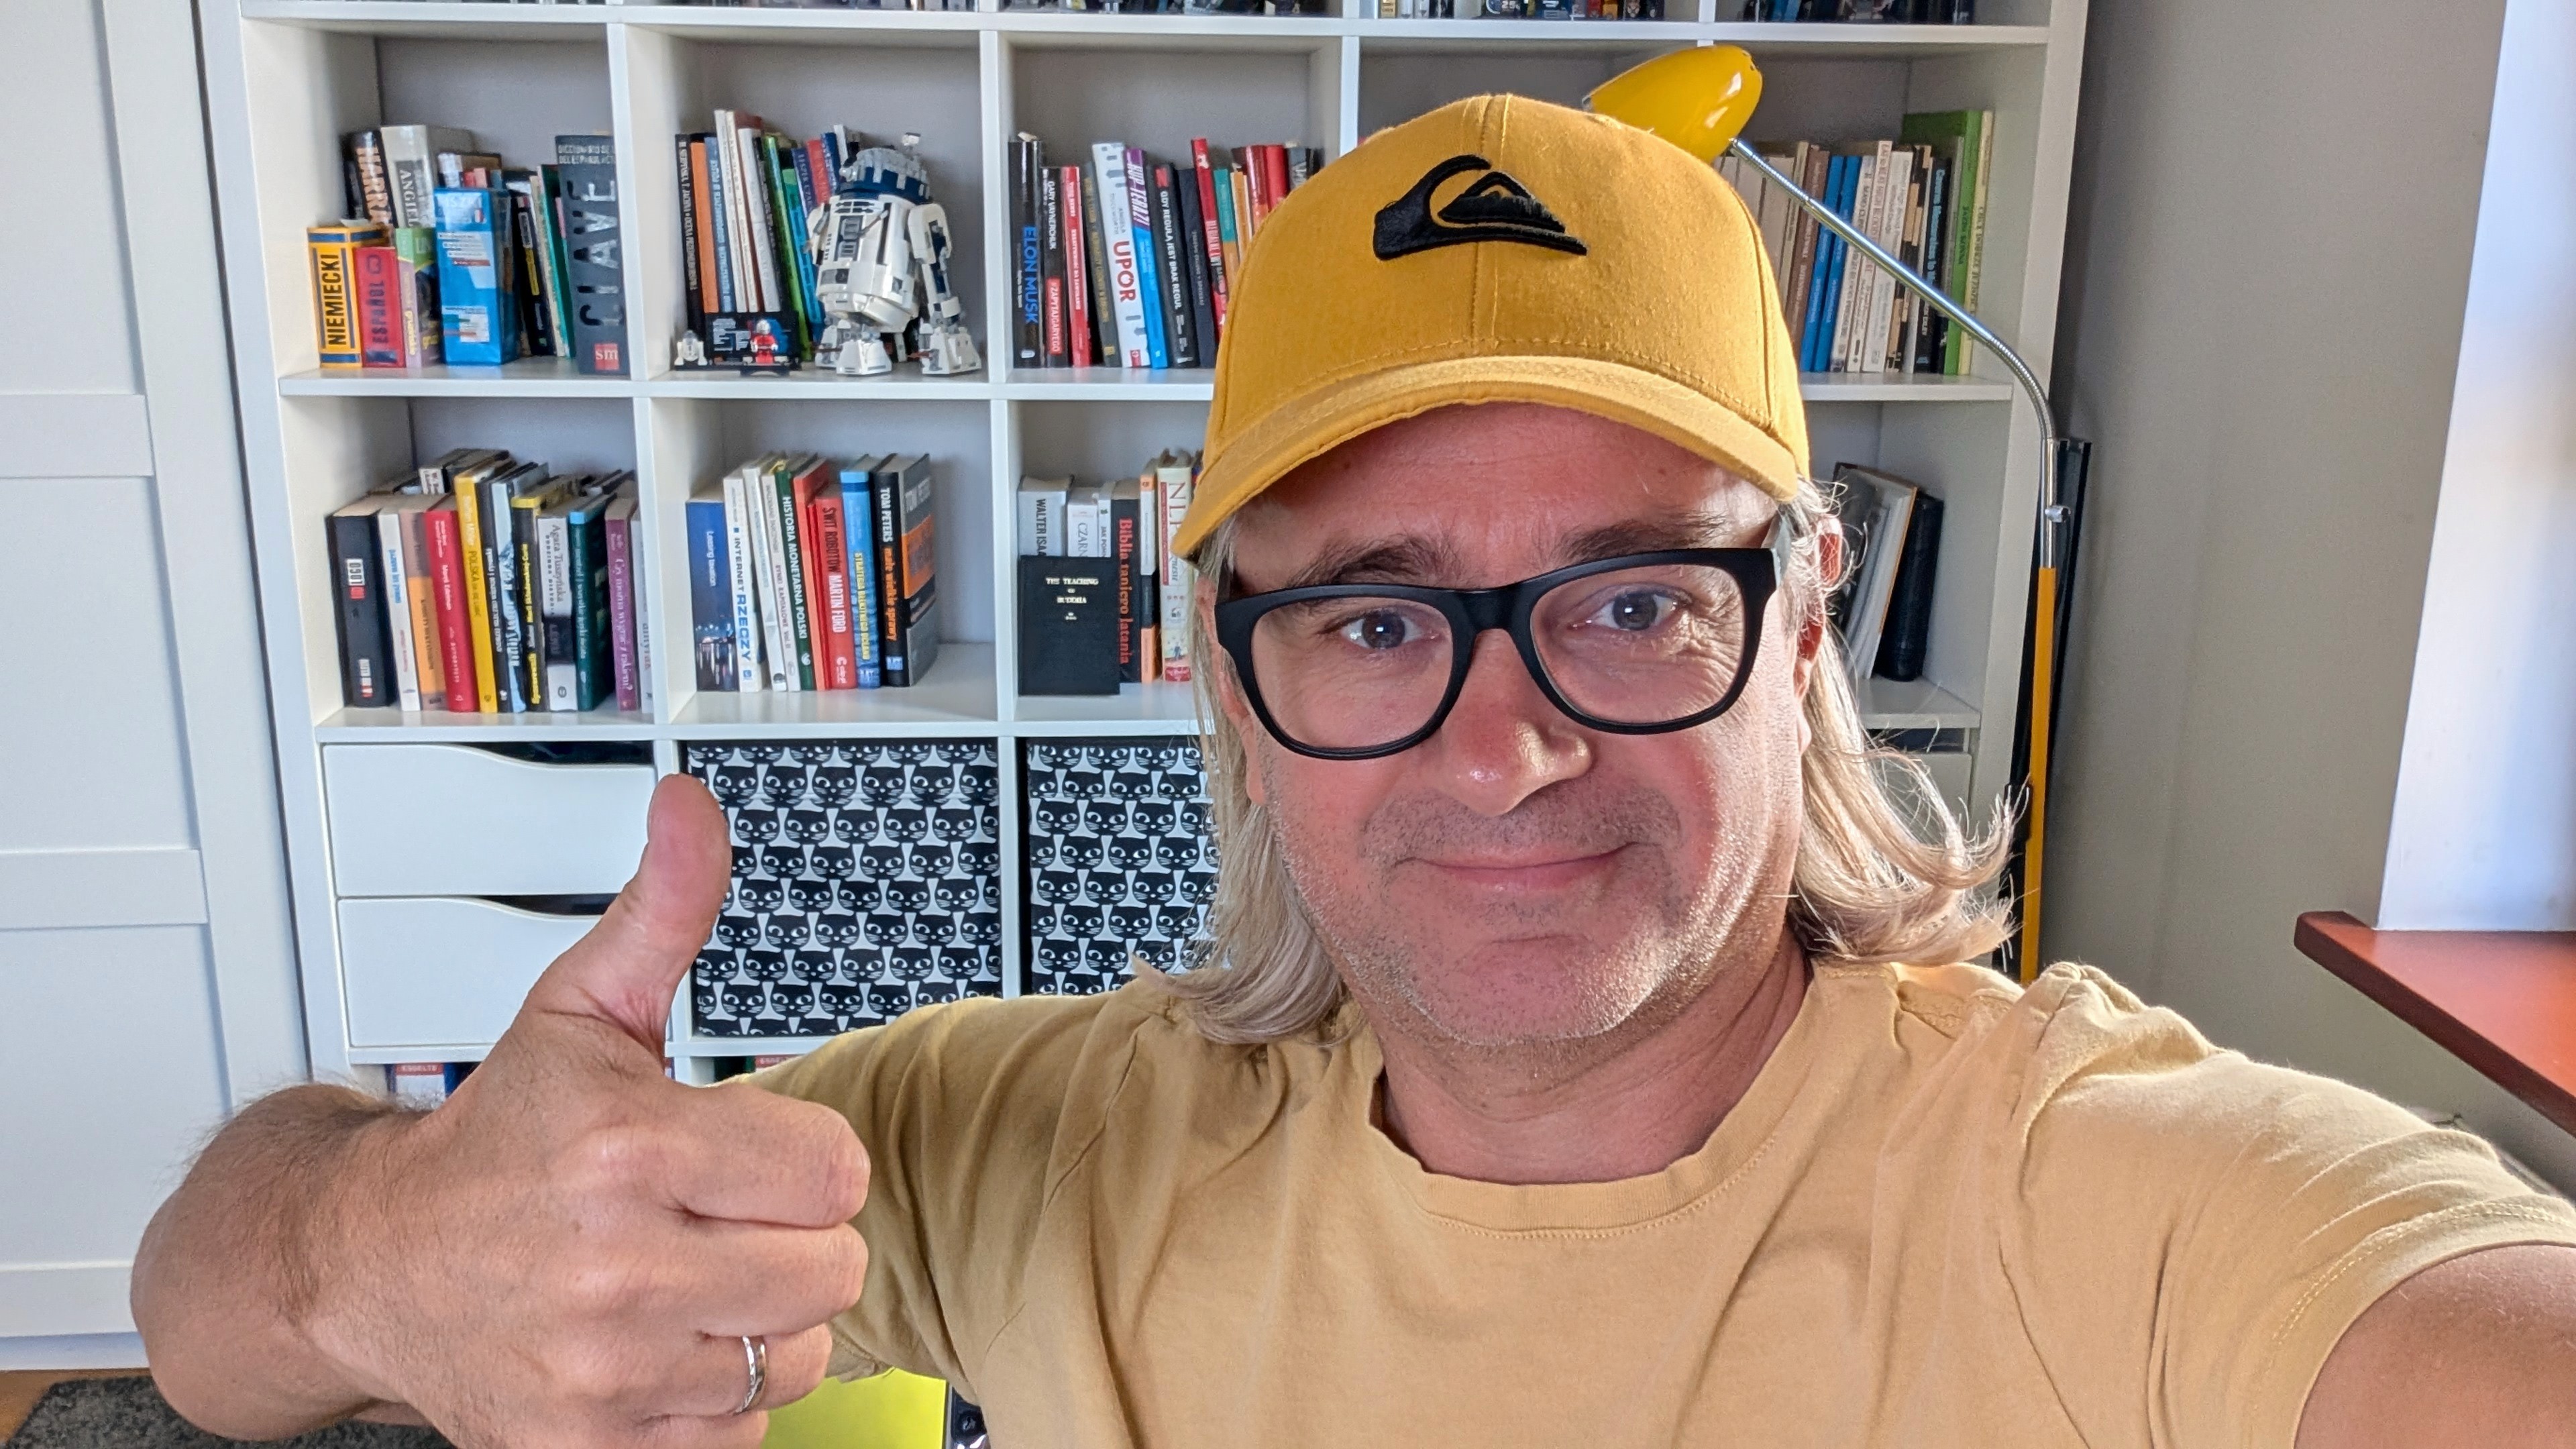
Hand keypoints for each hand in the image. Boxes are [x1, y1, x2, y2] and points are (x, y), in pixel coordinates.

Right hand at [307, 776, 867, 1448]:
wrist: (367, 1266)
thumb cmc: (493, 1141)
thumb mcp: (582, 1009)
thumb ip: (662, 909)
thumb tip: (690, 808)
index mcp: (628, 1150)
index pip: (836, 1173)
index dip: (802, 1157)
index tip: (747, 1151)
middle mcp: (619, 1269)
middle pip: (833, 1269)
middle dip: (790, 1237)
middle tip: (718, 1215)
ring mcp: (606, 1371)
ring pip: (798, 1356)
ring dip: (758, 1319)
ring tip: (686, 1277)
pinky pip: (743, 1431)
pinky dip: (715, 1396)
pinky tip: (660, 1343)